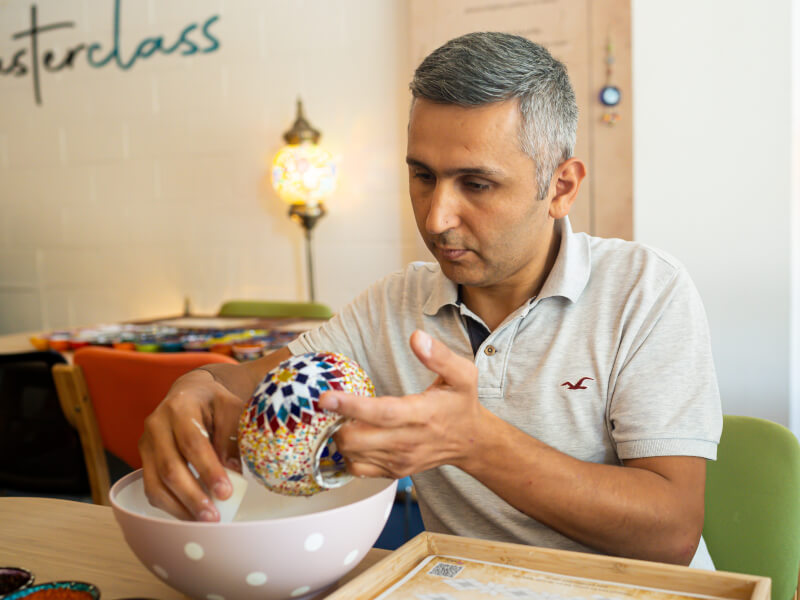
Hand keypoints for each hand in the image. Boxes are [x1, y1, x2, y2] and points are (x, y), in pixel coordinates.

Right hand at [139, 369, 243, 520]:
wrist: (190, 394)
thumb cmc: (215, 403)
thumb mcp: (231, 409)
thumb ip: (232, 437)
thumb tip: (232, 473)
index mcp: (180, 407)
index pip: (192, 443)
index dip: (208, 470)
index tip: (225, 492)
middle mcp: (156, 425)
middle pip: (170, 468)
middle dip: (193, 496)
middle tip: (214, 517)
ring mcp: (146, 444)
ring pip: (155, 483)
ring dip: (179, 508)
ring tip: (204, 522)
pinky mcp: (144, 460)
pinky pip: (152, 489)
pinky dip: (170, 506)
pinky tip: (190, 515)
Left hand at [318, 330, 485, 477]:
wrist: (472, 442)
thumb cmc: (461, 405)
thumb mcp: (462, 375)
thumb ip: (439, 356)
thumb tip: (417, 337)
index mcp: (420, 415)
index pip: (380, 413)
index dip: (350, 406)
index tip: (326, 398)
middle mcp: (407, 442)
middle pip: (357, 440)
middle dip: (336, 424)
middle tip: (333, 407)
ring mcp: (399, 460)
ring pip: (353, 456)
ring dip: (340, 438)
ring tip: (342, 419)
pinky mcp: (394, 471)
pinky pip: (359, 469)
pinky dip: (348, 455)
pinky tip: (352, 437)